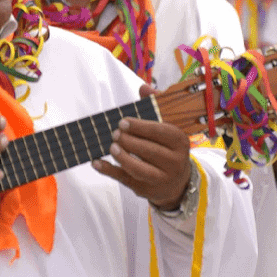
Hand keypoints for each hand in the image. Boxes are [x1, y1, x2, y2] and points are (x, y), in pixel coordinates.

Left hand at [92, 84, 191, 209]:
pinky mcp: (146, 190)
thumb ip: (155, 104)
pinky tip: (96, 162)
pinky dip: (108, 171)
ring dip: (121, 157)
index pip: (160, 133)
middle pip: (149, 151)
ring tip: (112, 146)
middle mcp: (175, 162)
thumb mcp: (167, 127)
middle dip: (128, 141)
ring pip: (138, 169)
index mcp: (180, 142)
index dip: (140, 127)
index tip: (123, 121)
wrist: (178, 183)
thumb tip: (144, 87)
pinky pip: (125, 180)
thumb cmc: (168, 148)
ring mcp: (161, 179)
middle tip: (115, 133)